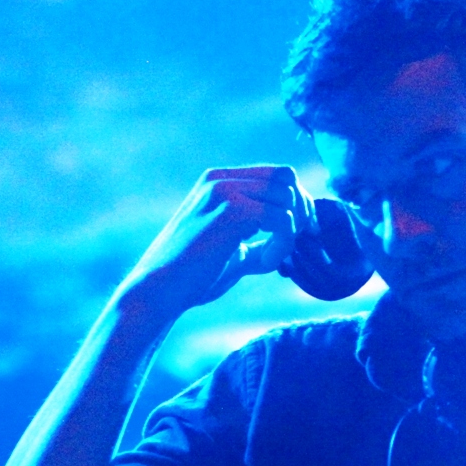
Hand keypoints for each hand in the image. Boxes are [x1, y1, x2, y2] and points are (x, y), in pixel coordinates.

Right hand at [113, 166, 311, 321]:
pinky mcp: (231, 211)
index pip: (277, 174)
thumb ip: (260, 235)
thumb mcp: (235, 248)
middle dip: (301, 210)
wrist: (161, 291)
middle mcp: (220, 178)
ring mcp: (224, 191)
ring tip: (269, 260)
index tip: (304, 230)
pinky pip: (281, 219)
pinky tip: (264, 264)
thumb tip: (299, 231)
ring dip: (289, 234)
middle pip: (286, 178)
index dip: (298, 200)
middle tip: (295, 243)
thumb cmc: (195, 276)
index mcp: (219, 181)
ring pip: (287, 198)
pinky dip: (281, 245)